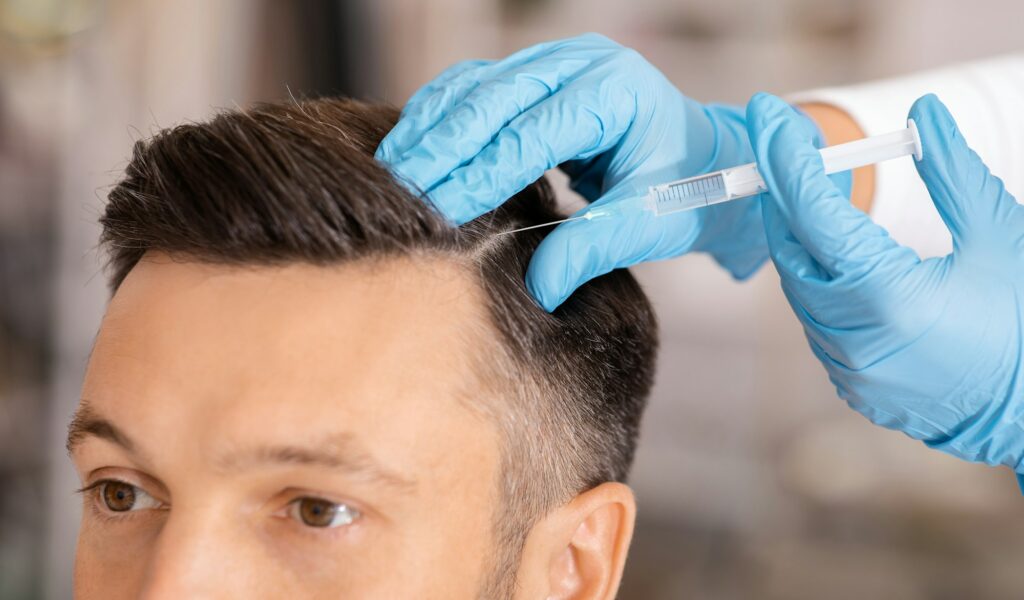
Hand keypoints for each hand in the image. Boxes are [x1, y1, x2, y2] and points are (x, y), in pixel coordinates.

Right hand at [376, 33, 774, 310]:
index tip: (441, 213)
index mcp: (614, 92)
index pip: (531, 132)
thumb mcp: (651, 224)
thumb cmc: (686, 189)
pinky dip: (442, 116)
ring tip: (393, 170)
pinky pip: (476, 86)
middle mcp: (581, 63)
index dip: (481, 173)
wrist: (707, 159)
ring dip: (431, 126)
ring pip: (475, 84)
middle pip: (493, 98)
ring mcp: (556, 61)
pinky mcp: (537, 73)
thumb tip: (538, 289)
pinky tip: (413, 148)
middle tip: (400, 190)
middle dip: (442, 147)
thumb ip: (594, 249)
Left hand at [749, 92, 1023, 476]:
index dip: (785, 156)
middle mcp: (852, 336)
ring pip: (800, 289)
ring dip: (805, 243)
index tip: (767, 113)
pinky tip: (842, 263)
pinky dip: (822, 286)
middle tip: (792, 152)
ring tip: (818, 201)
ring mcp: (847, 368)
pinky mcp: (851, 386)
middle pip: (793, 250)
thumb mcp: (998, 235)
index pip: (814, 211)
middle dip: (787, 196)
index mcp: (887, 294)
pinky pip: (818, 324)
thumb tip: (923, 112)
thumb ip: (953, 172)